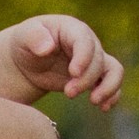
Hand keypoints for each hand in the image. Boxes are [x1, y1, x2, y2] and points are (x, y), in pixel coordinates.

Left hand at [3, 14, 124, 107]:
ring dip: (108, 87)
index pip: (84, 41)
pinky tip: (104, 108)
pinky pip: (112, 84)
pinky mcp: (94, 76)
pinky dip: (112, 96)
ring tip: (94, 101)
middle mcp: (88, 42)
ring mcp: (93, 60)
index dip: (83, 57)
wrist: (28, 60)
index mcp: (72, 29)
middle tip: (68, 93)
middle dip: (86, 79)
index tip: (74, 73)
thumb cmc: (26, 43)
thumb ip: (34, 38)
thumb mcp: (24, 37)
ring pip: (114, 71)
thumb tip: (47, 48)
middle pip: (98, 60)